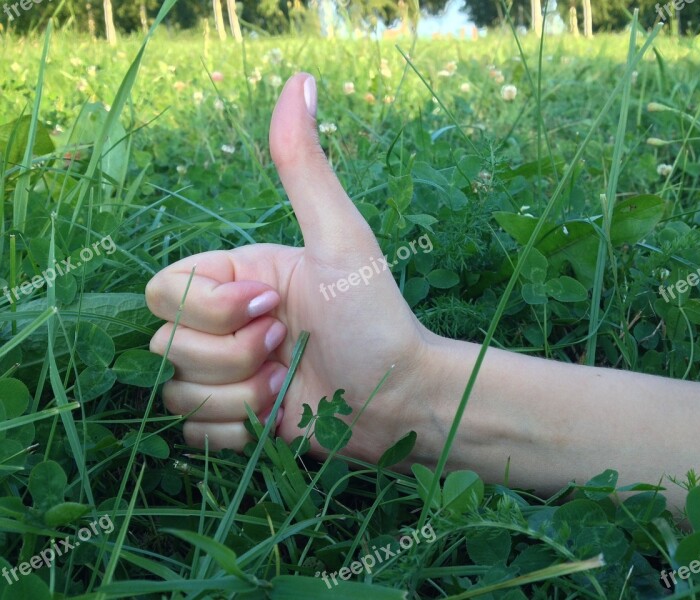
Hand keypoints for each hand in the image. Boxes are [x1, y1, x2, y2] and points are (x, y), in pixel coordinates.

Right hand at [146, 73, 432, 460]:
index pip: (162, 291)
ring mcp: (228, 375)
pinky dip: (235, 432)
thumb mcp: (341, 239)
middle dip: (232, 357)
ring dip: (239, 397)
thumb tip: (299, 81)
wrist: (403, 398)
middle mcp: (225, 324)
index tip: (274, 308)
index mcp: (237, 278)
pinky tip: (280, 419)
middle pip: (167, 346)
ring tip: (290, 385)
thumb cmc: (377, 318)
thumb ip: (305, 168)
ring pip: (177, 392)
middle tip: (290, 348)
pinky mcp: (235, 420)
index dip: (209, 310)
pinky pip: (193, 431)